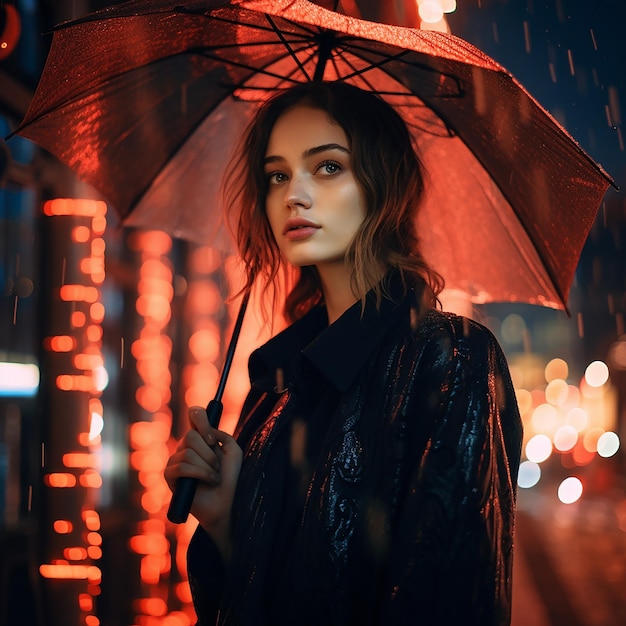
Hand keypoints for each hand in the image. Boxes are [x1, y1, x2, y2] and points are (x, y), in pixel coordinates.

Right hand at [165, 406, 242, 557]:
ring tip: (214, 477)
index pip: (194, 414)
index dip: (200, 418)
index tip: (212, 438)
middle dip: (209, 453)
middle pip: (190, 436)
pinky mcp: (169, 476)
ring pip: (187, 453)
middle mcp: (186, 446)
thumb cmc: (230, 478)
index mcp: (201, 438)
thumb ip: (222, 435)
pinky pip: (181, 468)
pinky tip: (208, 481)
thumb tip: (205, 428)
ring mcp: (175, 460)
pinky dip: (198, 474)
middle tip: (217, 466)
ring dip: (206, 467)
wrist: (226, 503)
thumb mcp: (233, 451)